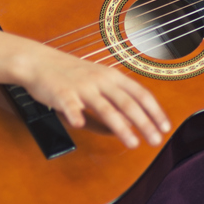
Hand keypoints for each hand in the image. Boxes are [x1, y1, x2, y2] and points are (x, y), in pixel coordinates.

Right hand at [14, 46, 170, 149]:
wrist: (38, 61)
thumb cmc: (69, 75)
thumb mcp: (96, 84)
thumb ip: (112, 103)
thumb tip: (128, 127)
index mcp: (111, 76)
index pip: (140, 93)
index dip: (154, 111)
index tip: (165, 127)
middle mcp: (100, 79)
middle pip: (127, 103)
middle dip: (144, 123)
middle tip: (156, 141)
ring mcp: (82, 86)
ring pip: (105, 107)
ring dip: (121, 126)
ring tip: (132, 143)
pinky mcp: (62, 92)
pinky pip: (70, 104)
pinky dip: (75, 114)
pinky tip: (79, 124)